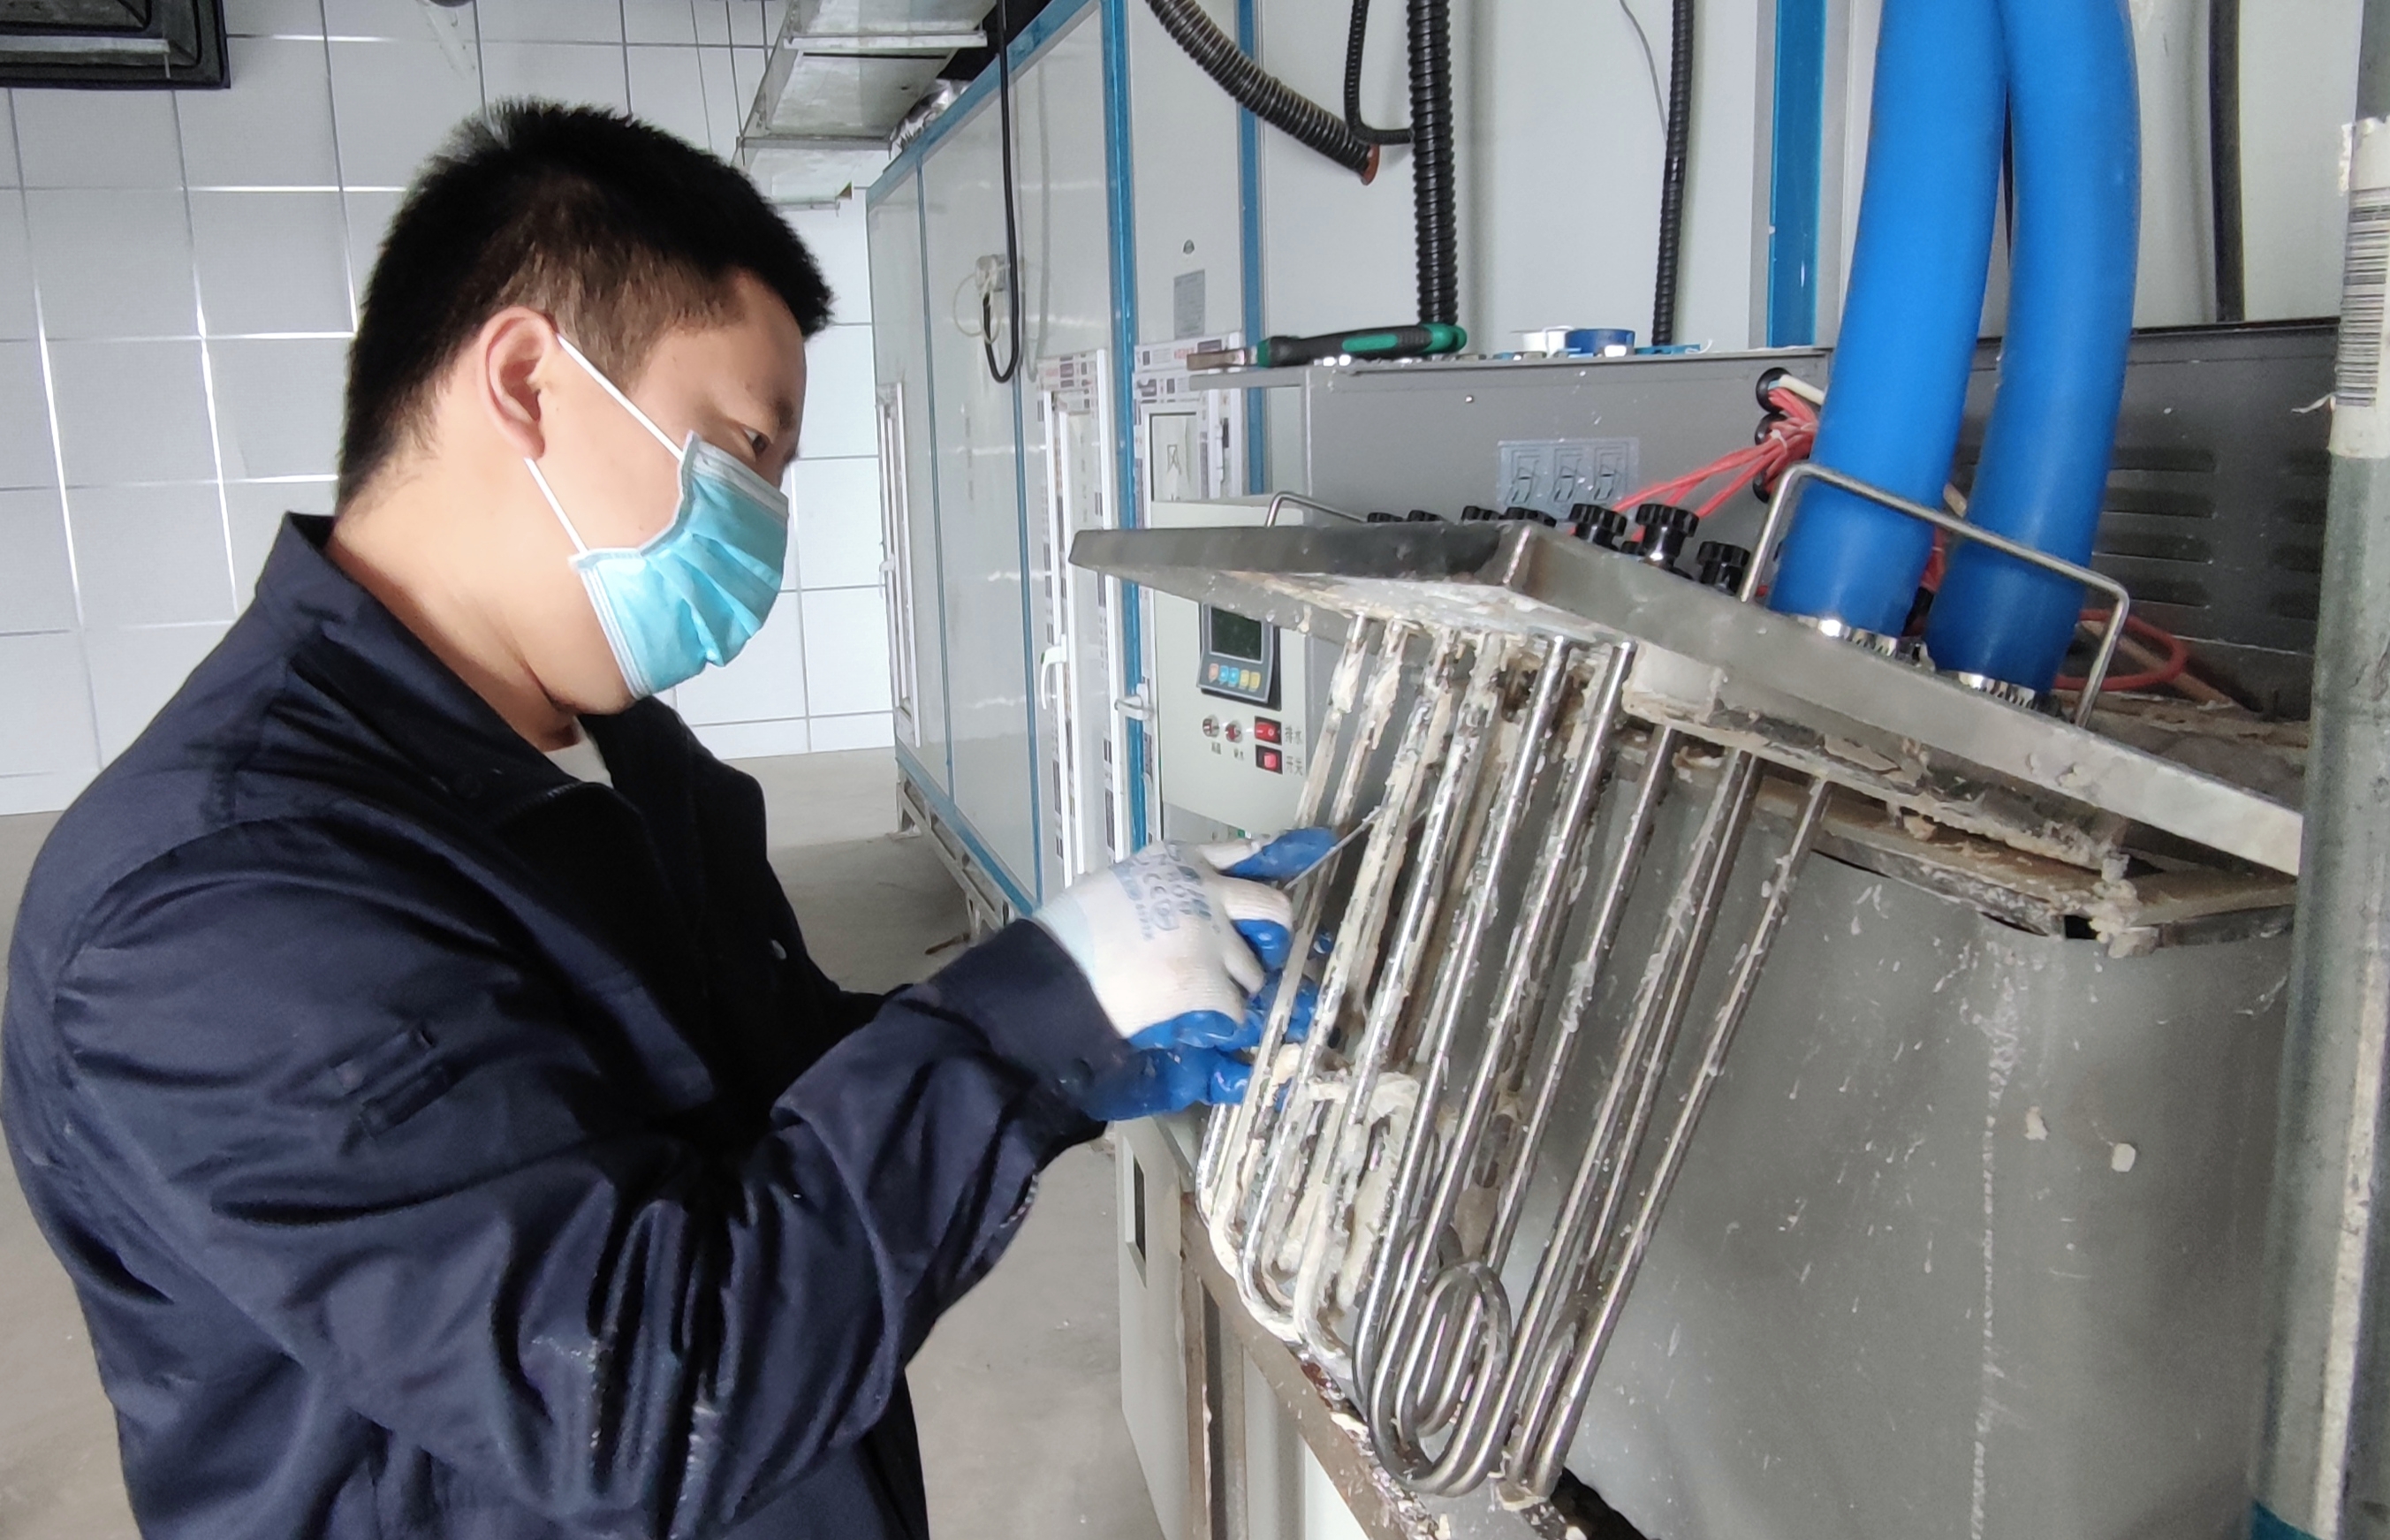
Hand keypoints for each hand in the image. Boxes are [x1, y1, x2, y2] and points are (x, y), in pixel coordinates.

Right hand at [1033, 832, 1328, 1117]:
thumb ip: (1166, 891)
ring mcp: (1212, 937)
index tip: (1318, 845)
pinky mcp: (1209, 982)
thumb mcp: (1121, 888)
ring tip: (1196, 1001)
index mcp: (1180, 862)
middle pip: (1273, 907)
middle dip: (1273, 936)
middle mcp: (1206, 891)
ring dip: (1236, 990)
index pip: (1245, 851)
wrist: (1052, 979)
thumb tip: (1197, 909)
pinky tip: (1193, 1026)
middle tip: (1258, 958)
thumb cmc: (1071, 936)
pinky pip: (1235, 1011)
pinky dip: (1220, 1025)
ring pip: (1253, 969)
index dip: (1282, 854)